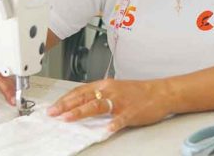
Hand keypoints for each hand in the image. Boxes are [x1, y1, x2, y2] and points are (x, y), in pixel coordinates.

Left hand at [47, 78, 171, 132]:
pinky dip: (113, 124)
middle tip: (53, 113)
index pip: (80, 91)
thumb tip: (81, 104)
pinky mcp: (131, 112)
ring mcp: (120, 102)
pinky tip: (106, 129)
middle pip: (84, 97)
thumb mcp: (116, 89)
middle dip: (66, 105)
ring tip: (68, 118)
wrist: (160, 92)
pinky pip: (120, 119)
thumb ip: (99, 95)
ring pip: (98, 105)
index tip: (53, 107)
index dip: (65, 99)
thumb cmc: (138, 92)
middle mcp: (111, 91)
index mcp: (105, 85)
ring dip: (81, 112)